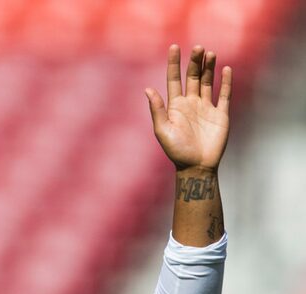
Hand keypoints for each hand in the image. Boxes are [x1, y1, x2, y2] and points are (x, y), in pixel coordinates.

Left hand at [146, 45, 231, 171]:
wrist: (196, 166)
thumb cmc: (176, 151)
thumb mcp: (162, 130)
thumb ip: (157, 110)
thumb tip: (147, 89)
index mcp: (175, 106)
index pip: (174, 80)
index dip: (174, 64)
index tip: (174, 47)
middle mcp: (190, 104)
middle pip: (193, 77)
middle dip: (195, 62)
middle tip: (198, 48)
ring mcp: (206, 108)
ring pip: (208, 82)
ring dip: (209, 68)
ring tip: (210, 53)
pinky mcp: (221, 114)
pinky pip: (224, 95)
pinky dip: (225, 82)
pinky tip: (225, 70)